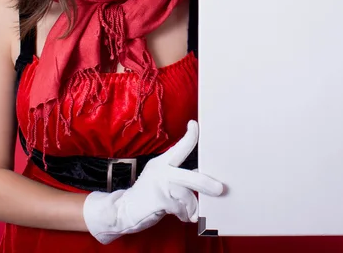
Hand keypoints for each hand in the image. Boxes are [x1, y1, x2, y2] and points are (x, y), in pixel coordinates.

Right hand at [83, 120, 223, 243]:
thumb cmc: (148, 196)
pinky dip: (184, 214)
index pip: (179, 147)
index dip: (190, 136)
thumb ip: (179, 178)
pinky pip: (179, 208)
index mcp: (162, 163)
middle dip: (206, 183)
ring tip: (192, 213)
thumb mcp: (161, 180)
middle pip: (189, 175)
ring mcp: (158, 184)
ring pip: (186, 195)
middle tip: (220, 189)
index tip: (195, 125)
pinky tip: (184, 217)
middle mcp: (161, 170)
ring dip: (191, 207)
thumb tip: (202, 177)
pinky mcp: (157, 199)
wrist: (122, 211)